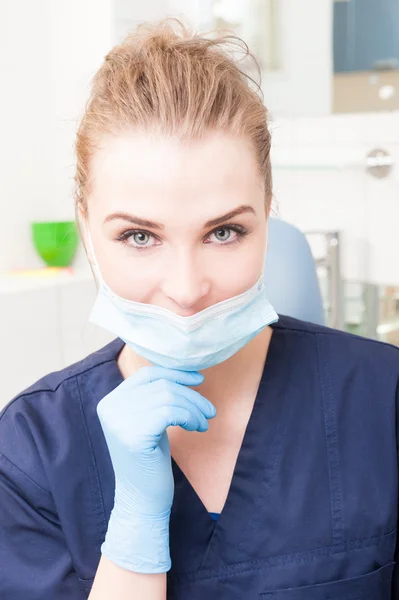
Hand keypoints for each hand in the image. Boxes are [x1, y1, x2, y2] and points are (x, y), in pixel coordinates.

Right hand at [97, 366, 215, 573]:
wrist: (141, 500)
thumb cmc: (149, 460)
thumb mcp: (149, 420)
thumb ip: (155, 397)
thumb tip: (186, 372)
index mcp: (110, 402)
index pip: (147, 375)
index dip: (175, 374)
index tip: (198, 380)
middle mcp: (110, 408)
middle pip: (161, 385)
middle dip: (191, 395)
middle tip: (209, 411)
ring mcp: (119, 421)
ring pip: (169, 397)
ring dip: (194, 409)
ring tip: (203, 423)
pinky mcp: (133, 435)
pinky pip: (171, 412)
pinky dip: (190, 417)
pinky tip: (196, 428)